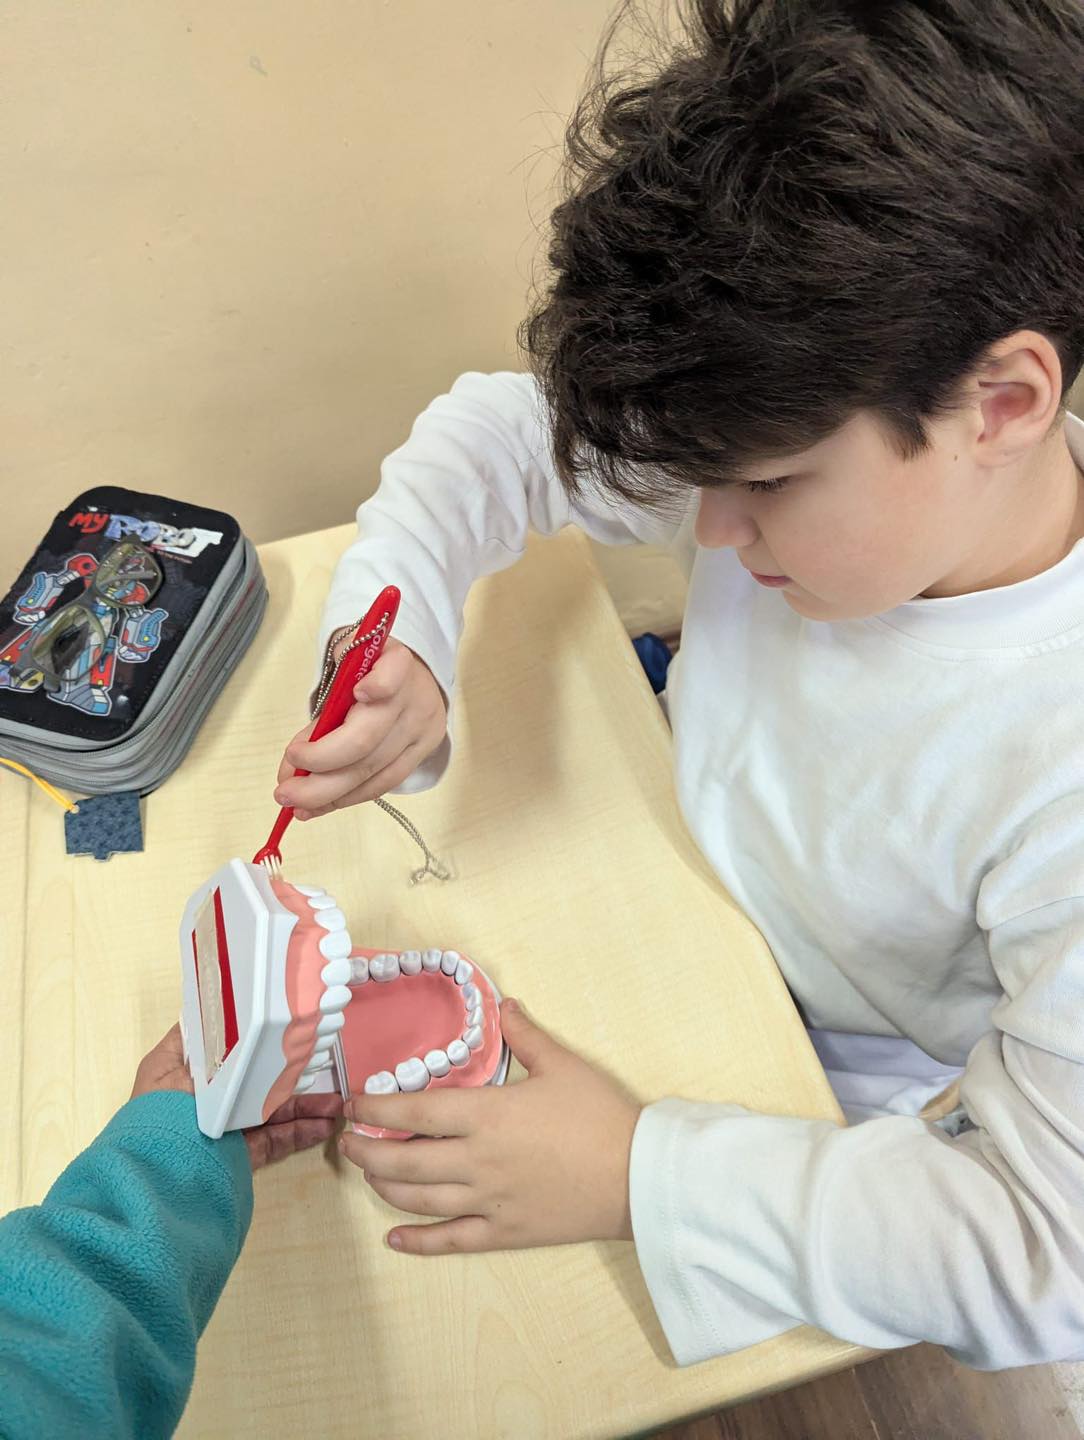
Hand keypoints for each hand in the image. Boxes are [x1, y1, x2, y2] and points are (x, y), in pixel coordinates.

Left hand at [132, 1025, 341, 1171]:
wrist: (154, 1181)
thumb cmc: (159, 1116)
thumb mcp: (170, 1067)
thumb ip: (204, 1043)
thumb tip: (218, 1009)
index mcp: (183, 1070)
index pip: (221, 1044)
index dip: (252, 1033)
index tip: (285, 1023)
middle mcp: (204, 1098)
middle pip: (254, 1077)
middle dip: (289, 1071)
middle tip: (324, 1062)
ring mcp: (222, 1128)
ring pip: (268, 1109)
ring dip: (303, 1104)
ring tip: (336, 1102)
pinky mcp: (236, 1156)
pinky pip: (272, 1140)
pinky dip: (298, 1133)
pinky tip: (323, 1126)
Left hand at [275, 639, 446, 818]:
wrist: (414, 678)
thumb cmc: (371, 672)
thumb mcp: (349, 666)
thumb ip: (326, 707)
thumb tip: (294, 765)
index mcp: (396, 664)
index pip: (394, 672)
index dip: (380, 684)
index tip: (359, 692)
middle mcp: (413, 699)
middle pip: (367, 740)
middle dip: (320, 768)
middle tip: (285, 790)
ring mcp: (421, 731)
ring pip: (374, 772)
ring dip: (328, 794)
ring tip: (294, 805)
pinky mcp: (421, 755)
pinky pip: (382, 784)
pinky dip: (346, 798)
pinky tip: (320, 805)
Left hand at [340, 1000, 640, 1254]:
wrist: (638, 1175)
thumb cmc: (600, 1116)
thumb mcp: (563, 1065)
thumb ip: (527, 1034)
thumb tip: (505, 1005)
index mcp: (487, 1116)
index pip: (414, 1113)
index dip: (377, 1110)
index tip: (354, 1106)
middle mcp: (477, 1161)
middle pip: (404, 1162)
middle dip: (367, 1153)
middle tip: (348, 1143)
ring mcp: (488, 1201)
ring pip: (419, 1200)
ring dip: (385, 1188)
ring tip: (368, 1175)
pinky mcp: (504, 1232)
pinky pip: (450, 1241)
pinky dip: (417, 1242)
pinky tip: (394, 1238)